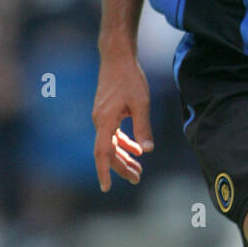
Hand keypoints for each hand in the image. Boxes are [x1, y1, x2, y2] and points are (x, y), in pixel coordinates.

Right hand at [92, 51, 153, 191]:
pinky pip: (113, 134)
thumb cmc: (129, 78)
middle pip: (108, 152)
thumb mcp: (141, 103)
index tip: (106, 188)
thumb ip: (143, 127)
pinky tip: (137, 150)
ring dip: (124, 157)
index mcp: (105, 121)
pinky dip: (124, 143)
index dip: (104, 171)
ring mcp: (102, 117)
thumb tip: (147, 150)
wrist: (117, 58)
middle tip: (137, 179)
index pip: (102, 152)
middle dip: (121, 167)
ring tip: (138, 169)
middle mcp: (100, 121)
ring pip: (111, 144)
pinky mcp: (107, 112)